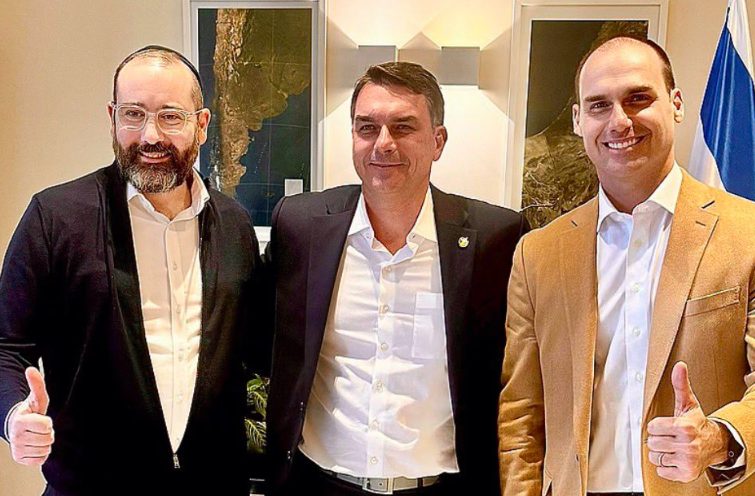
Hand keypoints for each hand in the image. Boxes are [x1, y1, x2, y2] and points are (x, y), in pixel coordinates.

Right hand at [8, 367, 53, 465]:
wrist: (17, 428)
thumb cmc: (31, 412)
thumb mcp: (36, 398)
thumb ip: (36, 385)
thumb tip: (30, 369)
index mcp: (20, 421)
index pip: (46, 425)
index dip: (48, 422)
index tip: (40, 418)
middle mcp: (16, 437)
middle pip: (48, 438)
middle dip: (48, 433)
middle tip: (39, 428)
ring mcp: (17, 450)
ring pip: (45, 449)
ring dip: (45, 443)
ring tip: (37, 435)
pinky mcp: (20, 460)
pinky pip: (41, 459)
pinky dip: (42, 453)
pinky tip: (35, 445)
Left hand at [646, 362, 729, 481]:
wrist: (715, 444)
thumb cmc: (697, 423)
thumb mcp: (688, 404)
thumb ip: (680, 385)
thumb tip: (679, 366)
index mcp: (684, 427)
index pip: (652, 427)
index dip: (657, 426)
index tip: (667, 426)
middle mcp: (687, 445)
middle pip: (652, 443)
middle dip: (658, 439)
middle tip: (670, 437)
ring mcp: (687, 460)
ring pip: (655, 457)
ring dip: (661, 453)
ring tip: (673, 447)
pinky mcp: (686, 473)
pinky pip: (661, 470)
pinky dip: (665, 466)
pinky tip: (675, 458)